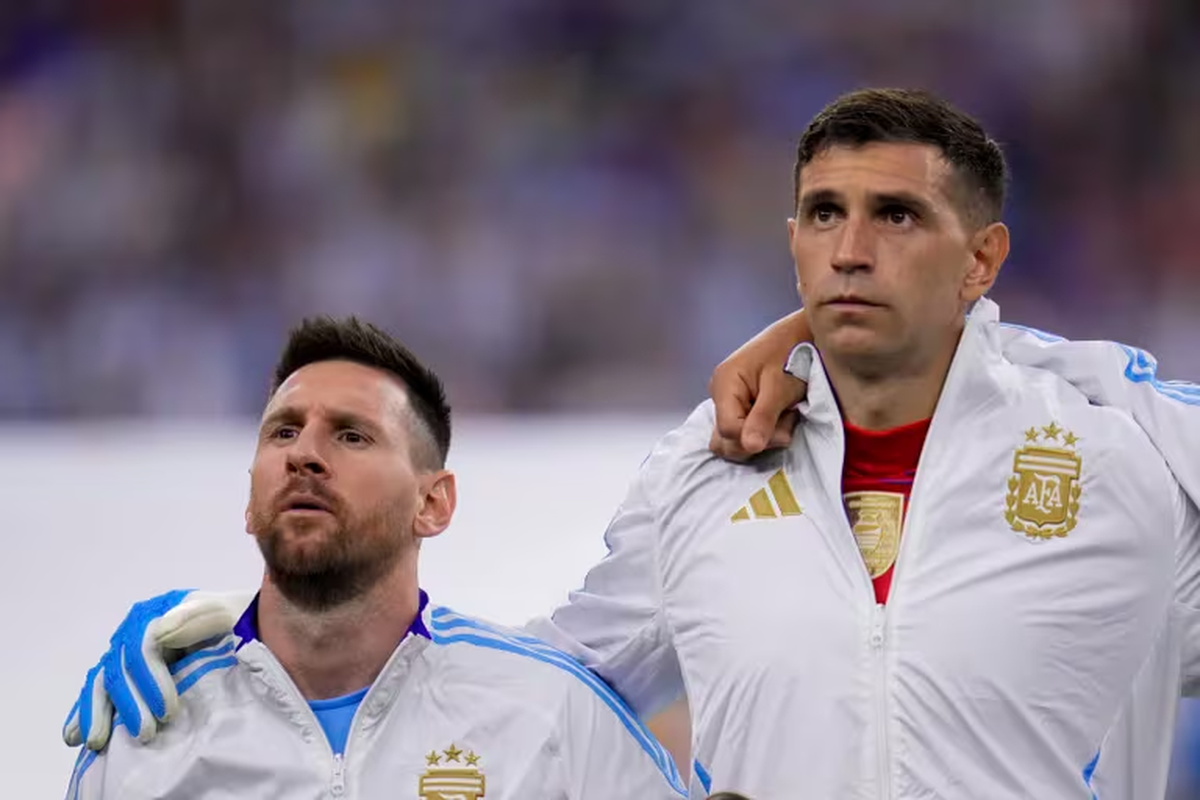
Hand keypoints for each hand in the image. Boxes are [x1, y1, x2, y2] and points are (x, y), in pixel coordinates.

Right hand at [62, 590, 237, 749]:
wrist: (236, 624)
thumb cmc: (236, 620)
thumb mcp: (229, 612)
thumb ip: (199, 617)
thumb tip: (160, 630)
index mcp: (160, 612)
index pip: (145, 646)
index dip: (151, 680)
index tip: (168, 710)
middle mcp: (136, 629)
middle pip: (121, 667)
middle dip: (129, 704)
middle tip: (145, 734)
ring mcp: (126, 649)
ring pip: (103, 680)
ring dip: (99, 713)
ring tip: (98, 743)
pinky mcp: (124, 668)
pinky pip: (99, 689)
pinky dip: (85, 711)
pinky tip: (74, 735)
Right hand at [709, 310, 810, 460]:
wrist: (803, 336)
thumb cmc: (792, 355)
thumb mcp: (780, 388)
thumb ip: (763, 417)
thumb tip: (749, 447)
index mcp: (724, 385)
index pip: (728, 431)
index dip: (755, 438)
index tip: (784, 430)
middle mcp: (720, 394)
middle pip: (725, 439)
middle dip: (757, 439)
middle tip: (785, 421)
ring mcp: (729, 401)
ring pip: (734, 438)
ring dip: (761, 436)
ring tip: (784, 416)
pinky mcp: (740, 405)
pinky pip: (744, 429)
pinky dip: (763, 430)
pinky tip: (780, 415)